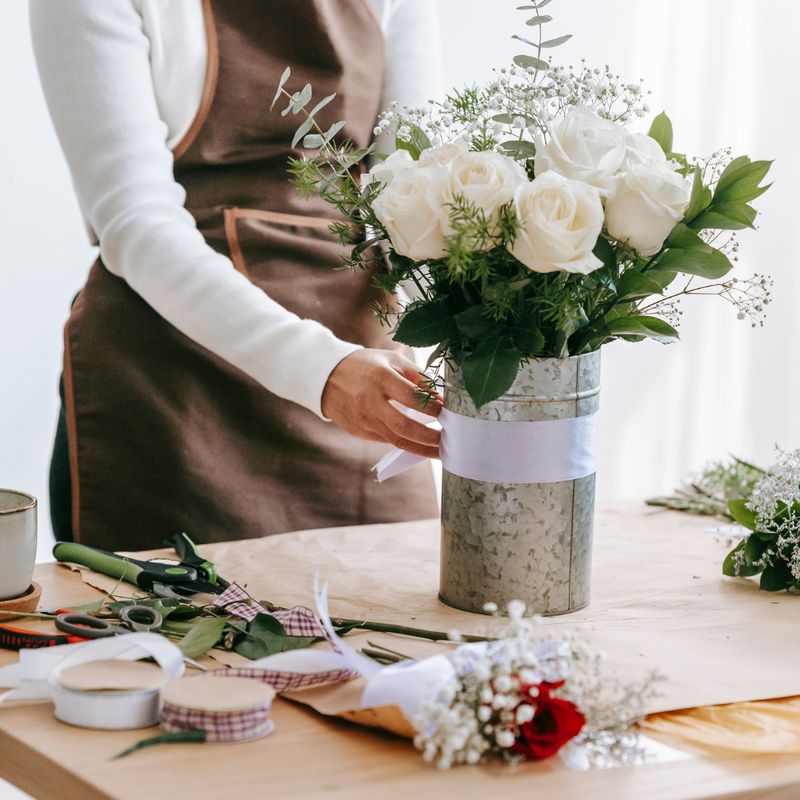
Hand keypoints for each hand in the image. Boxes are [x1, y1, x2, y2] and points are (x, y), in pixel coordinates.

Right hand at [321, 349, 440, 458]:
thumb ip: (417, 376)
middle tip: (448, 440)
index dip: (434, 408)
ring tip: (440, 450)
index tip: (448, 413)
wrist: (326, 377)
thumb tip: (441, 397)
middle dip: (430, 437)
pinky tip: (421, 446)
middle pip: (404, 427)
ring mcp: (362, 419)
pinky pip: (387, 441)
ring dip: (421, 449)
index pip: (413, 398)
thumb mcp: (391, 360)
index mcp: (381, 378)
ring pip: (396, 440)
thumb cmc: (366, 366)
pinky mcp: (358, 431)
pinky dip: (406, 445)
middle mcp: (370, 401)